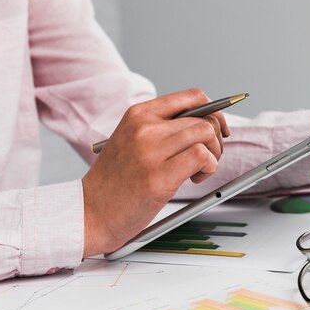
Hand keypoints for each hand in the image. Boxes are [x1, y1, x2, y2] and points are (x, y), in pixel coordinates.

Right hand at [81, 88, 228, 256]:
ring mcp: (151, 150)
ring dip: (214, 154)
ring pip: (206, 134)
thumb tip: (208, 124)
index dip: (215, 111)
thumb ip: (163, 129)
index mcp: (138, 114)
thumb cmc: (115, 182)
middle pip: (204, 117)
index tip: (220, 128)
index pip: (192, 97)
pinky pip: (202, 157)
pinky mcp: (160, 176)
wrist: (90, 212)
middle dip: (217, 139)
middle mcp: (144, 127)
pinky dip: (208, 168)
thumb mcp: (132, 141)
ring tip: (198, 171)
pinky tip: (195, 179)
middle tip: (209, 158)